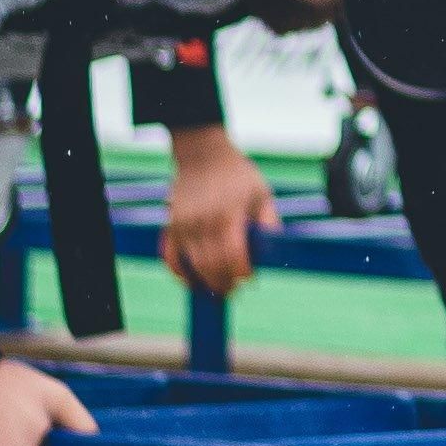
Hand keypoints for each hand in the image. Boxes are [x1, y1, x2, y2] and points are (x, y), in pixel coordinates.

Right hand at [162, 133, 273, 294]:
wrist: (203, 155)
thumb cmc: (237, 175)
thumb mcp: (262, 193)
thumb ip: (269, 222)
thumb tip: (274, 250)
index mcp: (229, 216)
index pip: (234, 256)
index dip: (242, 273)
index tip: (249, 279)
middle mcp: (205, 223)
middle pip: (213, 267)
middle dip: (225, 283)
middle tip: (233, 290)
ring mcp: (185, 225)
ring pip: (193, 266)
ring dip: (205, 283)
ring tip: (217, 290)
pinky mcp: (172, 226)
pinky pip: (171, 258)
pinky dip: (179, 273)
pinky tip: (191, 280)